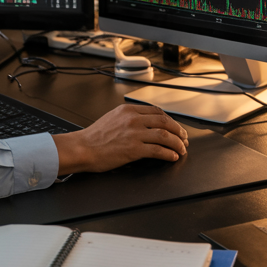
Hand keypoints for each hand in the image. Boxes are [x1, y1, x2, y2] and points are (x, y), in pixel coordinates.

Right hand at [53, 104, 188, 174]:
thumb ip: (129, 117)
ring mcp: (134, 134)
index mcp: (128, 110)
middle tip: (184, 138)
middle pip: (165, 121)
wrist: (81, 148)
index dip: (170, 120)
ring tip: (182, 149)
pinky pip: (158, 150)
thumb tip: (145, 123)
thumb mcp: (112, 118)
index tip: (175, 127)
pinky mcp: (134, 149)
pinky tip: (172, 157)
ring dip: (177, 143)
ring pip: (165, 135)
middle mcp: (133, 119)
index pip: (157, 111)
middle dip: (178, 131)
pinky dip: (169, 153)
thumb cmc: (93, 137)